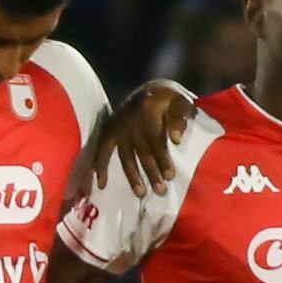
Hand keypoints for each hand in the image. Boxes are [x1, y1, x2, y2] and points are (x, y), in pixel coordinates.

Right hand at [99, 79, 195, 193]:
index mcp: (148, 107)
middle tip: (160, 190)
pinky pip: (103, 150)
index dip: (163, 157)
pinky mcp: (109, 129)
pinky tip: (102, 184)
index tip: (170, 176)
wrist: (153, 88)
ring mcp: (118, 124)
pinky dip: (100, 166)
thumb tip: (175, 139)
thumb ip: (180, 118)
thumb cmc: (170, 98)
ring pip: (125, 155)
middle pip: (141, 150)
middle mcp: (130, 117)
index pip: (155, 138)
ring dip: (133, 176)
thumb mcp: (181, 101)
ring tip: (141, 193)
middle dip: (151, 172)